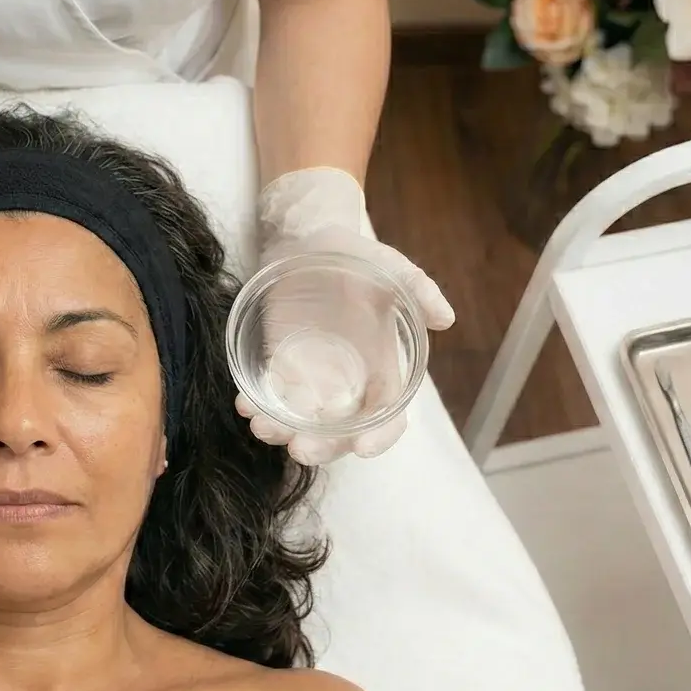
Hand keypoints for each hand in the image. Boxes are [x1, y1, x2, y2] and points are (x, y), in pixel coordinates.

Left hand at [238, 168, 454, 465]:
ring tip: (262, 426)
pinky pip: (270, 397)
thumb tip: (446, 318)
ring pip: (301, 422)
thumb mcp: (388, 266)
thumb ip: (417, 289)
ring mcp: (312, 377)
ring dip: (282, 432)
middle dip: (323, 447)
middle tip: (300, 449)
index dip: (381, 435)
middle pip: (341, 431)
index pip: (388, 413)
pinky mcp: (281, 366)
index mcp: (381, 365)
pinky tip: (244, 405)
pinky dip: (256, 406)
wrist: (306, 241)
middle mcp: (349, 380)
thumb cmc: (354, 256)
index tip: (364, 448)